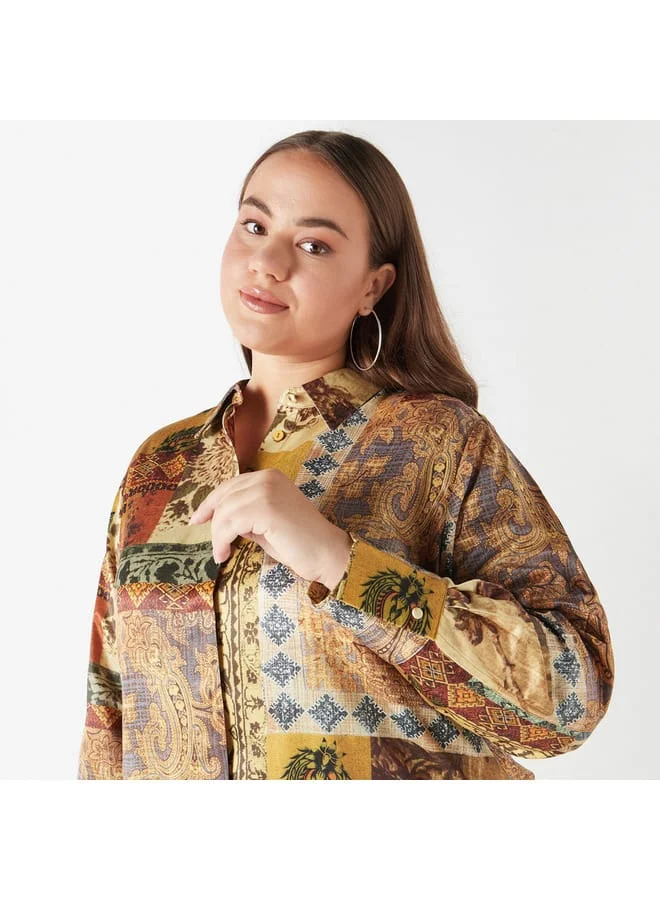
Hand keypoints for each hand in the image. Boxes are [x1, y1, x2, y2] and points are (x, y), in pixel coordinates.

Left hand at [188, 468, 352, 589]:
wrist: (327, 553)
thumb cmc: (299, 543)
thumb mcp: (266, 522)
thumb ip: (245, 515)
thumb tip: (220, 519)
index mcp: (270, 477)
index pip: (229, 485)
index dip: (210, 503)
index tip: (197, 519)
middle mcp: (267, 478)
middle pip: (223, 497)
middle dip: (212, 523)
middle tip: (214, 546)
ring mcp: (267, 491)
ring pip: (224, 512)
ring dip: (217, 536)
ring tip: (222, 554)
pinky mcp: (266, 509)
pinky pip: (230, 524)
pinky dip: (222, 540)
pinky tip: (225, 553)